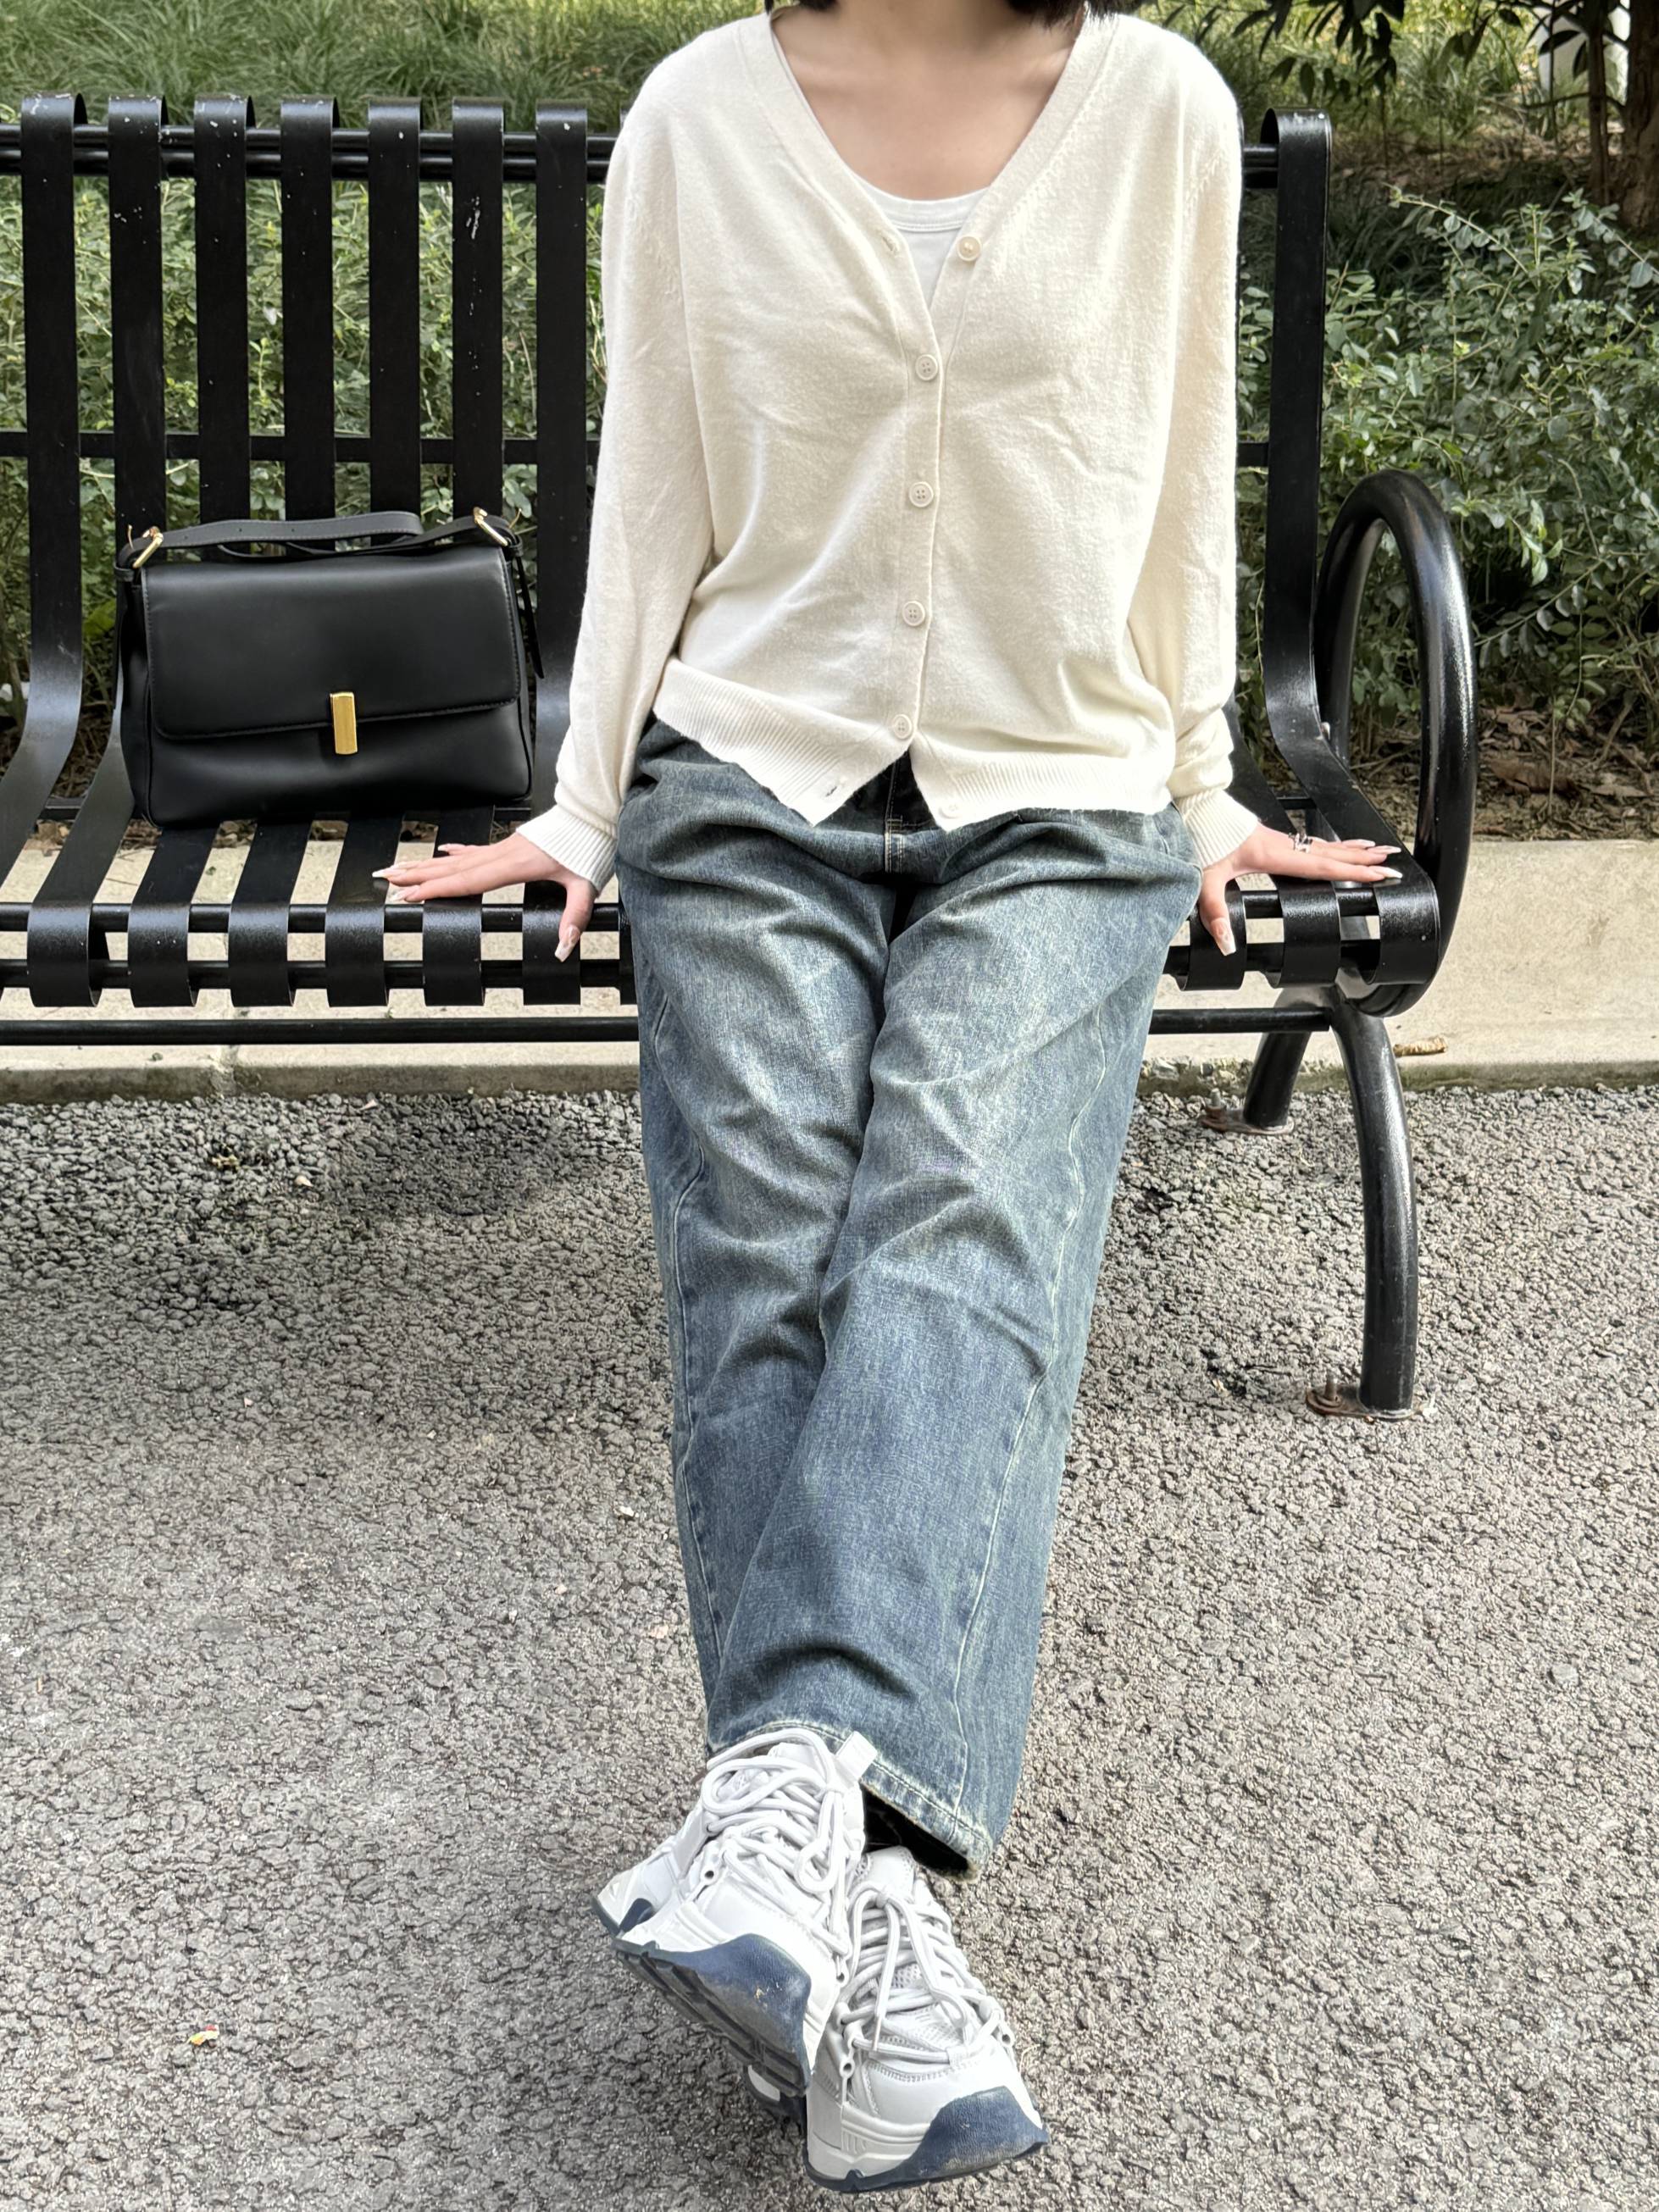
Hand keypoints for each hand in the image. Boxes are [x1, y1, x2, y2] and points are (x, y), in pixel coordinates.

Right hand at [373, 832, 595, 959]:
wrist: (594, 816)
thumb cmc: (589, 848)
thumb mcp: (585, 887)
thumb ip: (574, 918)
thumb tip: (563, 947)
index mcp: (514, 865)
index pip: (467, 880)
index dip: (436, 889)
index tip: (410, 896)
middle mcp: (502, 854)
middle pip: (450, 868)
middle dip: (415, 875)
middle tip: (385, 880)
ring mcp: (503, 847)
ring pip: (456, 858)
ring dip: (425, 864)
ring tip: (399, 867)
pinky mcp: (509, 845)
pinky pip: (474, 850)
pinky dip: (454, 853)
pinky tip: (442, 852)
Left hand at [1198, 825, 1400, 956]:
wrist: (1192, 811)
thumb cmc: (1199, 841)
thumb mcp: (1204, 881)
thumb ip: (1214, 913)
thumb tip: (1227, 942)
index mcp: (1274, 855)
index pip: (1323, 865)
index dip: (1353, 871)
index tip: (1380, 874)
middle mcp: (1283, 845)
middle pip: (1332, 853)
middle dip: (1364, 860)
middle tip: (1393, 863)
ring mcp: (1279, 840)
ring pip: (1324, 845)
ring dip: (1352, 850)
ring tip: (1378, 851)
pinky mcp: (1272, 838)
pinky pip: (1311, 842)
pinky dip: (1331, 845)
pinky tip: (1336, 848)